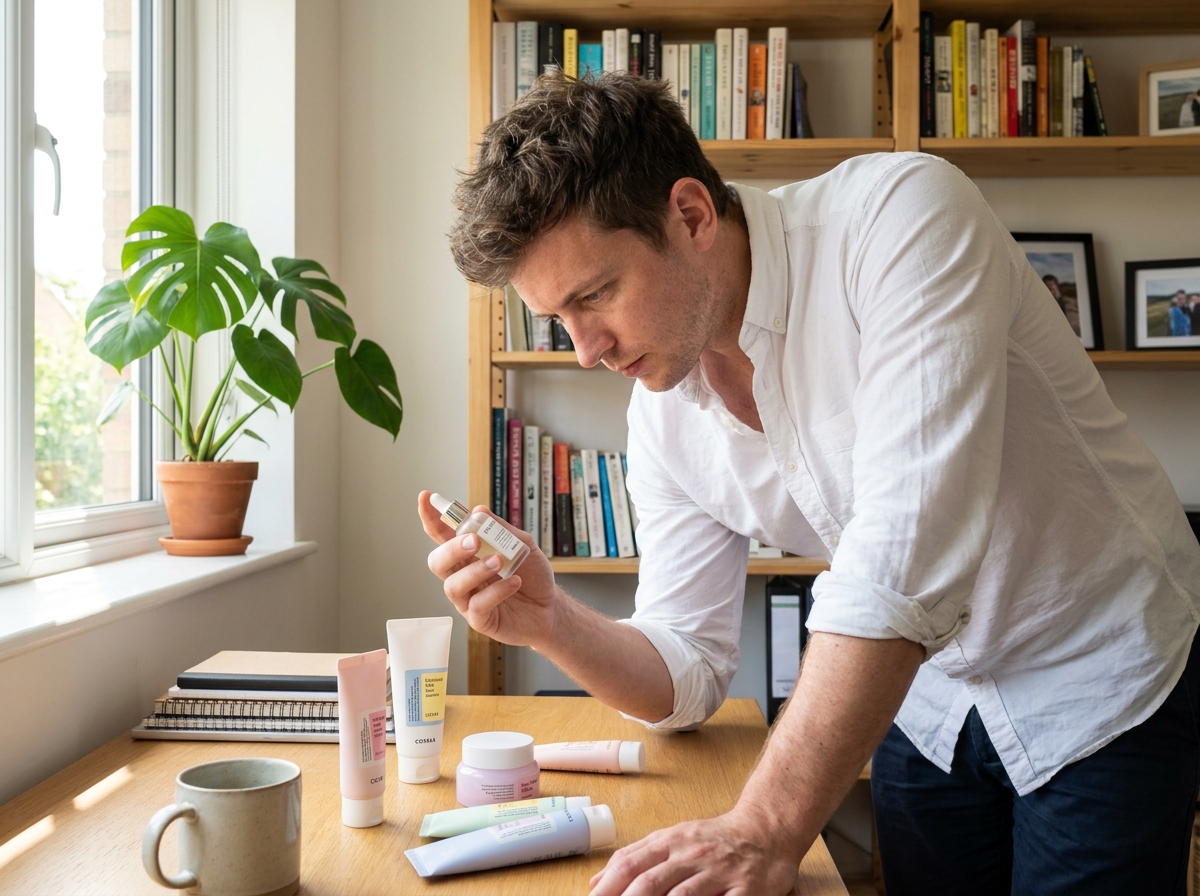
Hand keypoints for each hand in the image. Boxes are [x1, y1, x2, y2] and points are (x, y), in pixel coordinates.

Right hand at [417, 490, 559, 647]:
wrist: (550, 607)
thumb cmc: (533, 575)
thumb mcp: (522, 545)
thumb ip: (500, 529)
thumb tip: (478, 510)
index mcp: (468, 554)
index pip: (442, 535)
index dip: (431, 518)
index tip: (425, 497)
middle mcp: (463, 575)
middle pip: (438, 562)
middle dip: (451, 549)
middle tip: (473, 541)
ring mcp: (468, 598)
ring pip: (453, 585)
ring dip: (475, 570)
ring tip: (499, 562)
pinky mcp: (480, 619)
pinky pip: (477, 605)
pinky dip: (496, 591)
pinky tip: (514, 583)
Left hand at [589, 807, 802, 895]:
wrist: (766, 830)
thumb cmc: (716, 839)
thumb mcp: (672, 838)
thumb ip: (637, 857)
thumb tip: (597, 882)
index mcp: (670, 842)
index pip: (630, 864)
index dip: (608, 887)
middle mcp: (691, 855)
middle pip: (651, 882)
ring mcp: (718, 872)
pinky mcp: (745, 890)